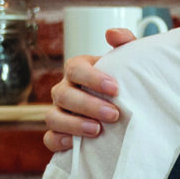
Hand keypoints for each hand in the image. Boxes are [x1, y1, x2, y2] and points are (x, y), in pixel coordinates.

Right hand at [40, 31, 135, 153]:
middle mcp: (65, 90)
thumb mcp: (129, 63)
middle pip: (64, 94)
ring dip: (74, 124)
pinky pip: (49, 139)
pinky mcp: (59, 134)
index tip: (115, 88)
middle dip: (88, 105)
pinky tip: (76, 144)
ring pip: (53, 117)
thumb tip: (112, 34)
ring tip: (97, 130)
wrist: (127, 110)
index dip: (92, 78)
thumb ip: (126, 43)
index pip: (75, 68)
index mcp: (79, 70)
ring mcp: (59, 112)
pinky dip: (59, 141)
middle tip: (114, 114)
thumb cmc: (124, 84)